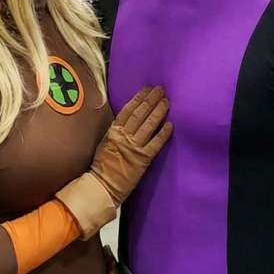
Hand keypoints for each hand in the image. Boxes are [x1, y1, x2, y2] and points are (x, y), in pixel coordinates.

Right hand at [90, 86, 172, 205]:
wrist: (103, 185)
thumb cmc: (103, 164)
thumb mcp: (106, 141)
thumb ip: (117, 130)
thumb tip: (128, 118)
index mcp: (113, 131)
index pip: (128, 110)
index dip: (138, 98)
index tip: (147, 89)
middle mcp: (124, 136)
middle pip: (140, 114)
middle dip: (151, 100)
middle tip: (160, 90)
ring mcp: (134, 147)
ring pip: (149, 125)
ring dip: (159, 112)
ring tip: (166, 102)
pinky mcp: (143, 159)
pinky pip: (156, 143)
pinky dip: (163, 133)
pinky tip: (170, 124)